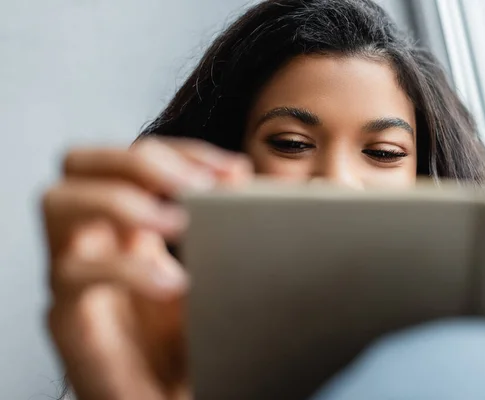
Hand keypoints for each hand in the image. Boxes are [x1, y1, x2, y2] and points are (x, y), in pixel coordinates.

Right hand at [43, 138, 252, 399]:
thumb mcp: (217, 272)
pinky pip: (76, 272)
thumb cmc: (197, 337)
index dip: (183, 153)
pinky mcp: (68, 316)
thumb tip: (248, 179)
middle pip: (81, 162)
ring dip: (124, 200)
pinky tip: (173, 283)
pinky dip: (128, 268)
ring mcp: (73, 272)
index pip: (137, 158)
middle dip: (141, 161)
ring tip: (179, 221)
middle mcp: (94, 237)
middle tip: (197, 186)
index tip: (234, 171)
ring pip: (59, 202)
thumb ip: (227, 225)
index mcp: (130, 222)